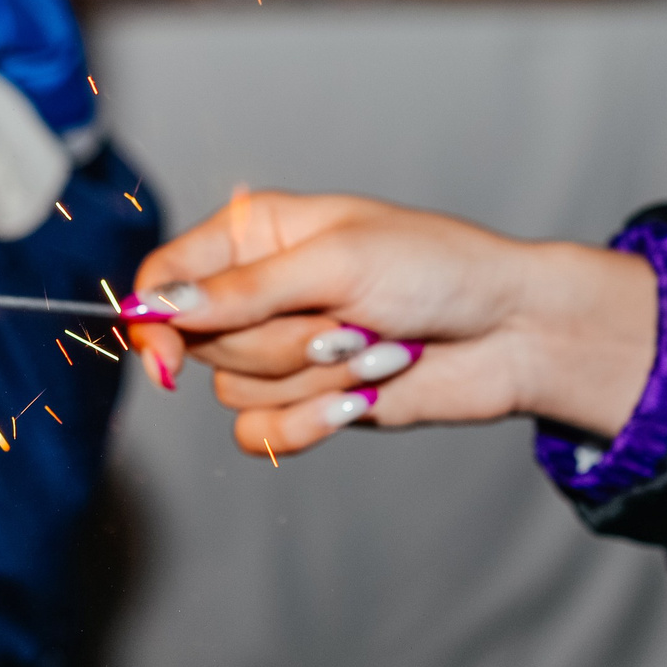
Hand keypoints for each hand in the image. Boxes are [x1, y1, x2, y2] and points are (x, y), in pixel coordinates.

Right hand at [121, 191, 657, 456]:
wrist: (511, 332)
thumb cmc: (438, 268)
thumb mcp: (338, 263)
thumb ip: (243, 291)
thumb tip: (162, 308)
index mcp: (256, 234)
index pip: (166, 276)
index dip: (156, 317)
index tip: (167, 354)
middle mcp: (259, 292)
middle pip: (202, 341)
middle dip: (277, 343)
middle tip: (345, 322)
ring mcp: (283, 348)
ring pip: (233, 389)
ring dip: (311, 378)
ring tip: (374, 348)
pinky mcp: (307, 399)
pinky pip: (260, 432)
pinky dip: (308, 423)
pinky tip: (358, 402)